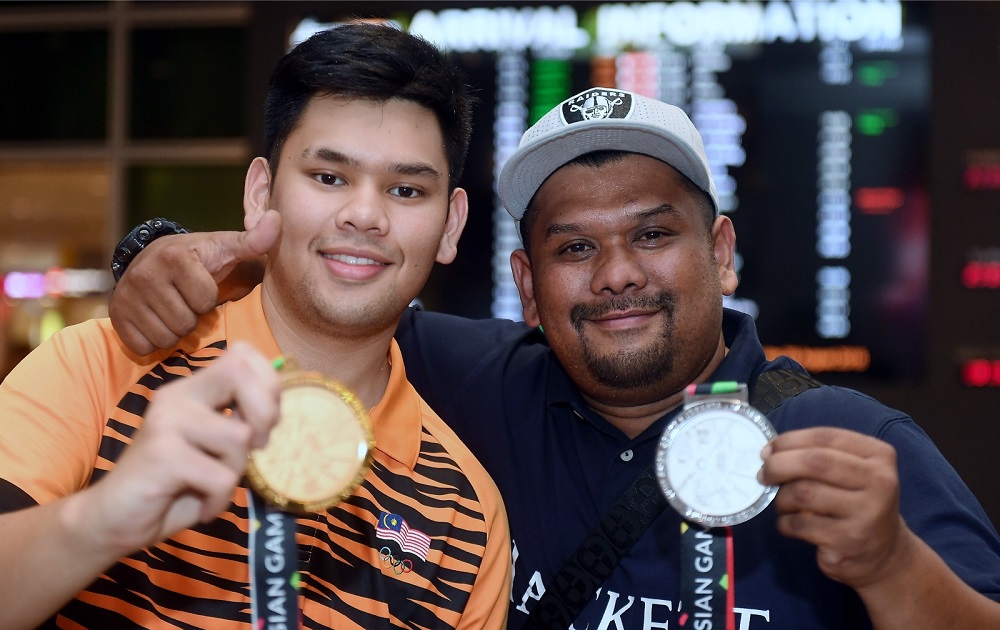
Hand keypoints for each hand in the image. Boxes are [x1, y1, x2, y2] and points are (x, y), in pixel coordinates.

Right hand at [79, 342, 279, 555]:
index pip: (241, 355)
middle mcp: (177, 396)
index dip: (268, 383)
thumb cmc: (172, 485)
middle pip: (238, 371)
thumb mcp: (213, 449)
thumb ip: (238, 425)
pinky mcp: (161, 453)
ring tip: (214, 486)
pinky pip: (221, 476)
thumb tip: (276, 412)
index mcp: (192, 390)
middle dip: (264, 412)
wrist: (113, 520)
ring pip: (237, 436)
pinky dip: (220, 500)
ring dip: (236, 471)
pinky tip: (203, 505)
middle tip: (255, 447)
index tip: (264, 422)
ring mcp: (166, 422)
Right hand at [109, 211, 277, 354]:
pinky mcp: (115, 316)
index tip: (202, 285)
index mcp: (174, 258)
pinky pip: (144, 346)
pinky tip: (157, 319)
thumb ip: (253, 240)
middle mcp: (144, 274)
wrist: (155, 259)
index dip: (209, 299)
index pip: (205, 301)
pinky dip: (154, 340)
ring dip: (175, 330)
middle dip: (192, 317)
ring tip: (174, 308)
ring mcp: (126, 296)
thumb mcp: (226, 247)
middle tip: (186, 299)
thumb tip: (276, 219)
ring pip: (165, 337)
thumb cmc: (199, 258)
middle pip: (185, 323)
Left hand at [758, 427, 905, 589]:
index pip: (826, 437)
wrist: (884, 554)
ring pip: (804, 493)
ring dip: (781, 497)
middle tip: (764, 474)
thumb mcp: (852, 472)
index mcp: (879, 456)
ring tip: (781, 503)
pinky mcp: (848, 540)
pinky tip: (788, 524)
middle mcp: (879, 482)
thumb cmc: (857, 503)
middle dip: (779, 465)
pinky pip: (800, 524)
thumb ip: (819, 455)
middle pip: (814, 462)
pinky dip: (784, 522)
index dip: (790, 440)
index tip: (769, 450)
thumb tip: (769, 452)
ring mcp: (866, 513)